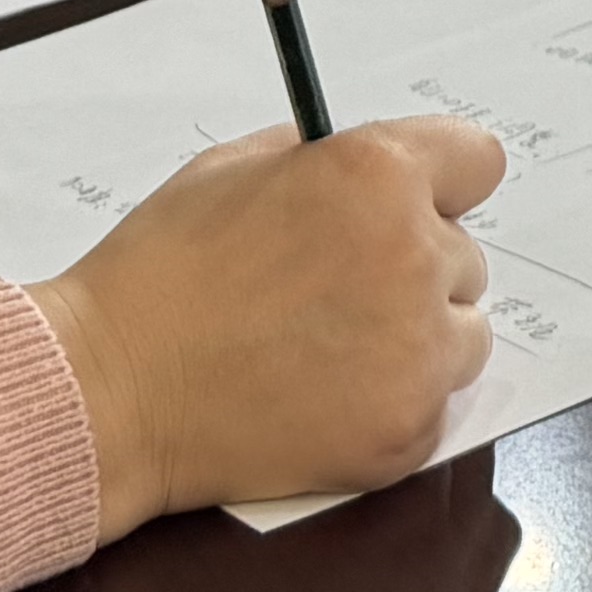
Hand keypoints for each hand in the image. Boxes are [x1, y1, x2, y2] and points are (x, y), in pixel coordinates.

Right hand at [29, 117, 506, 536]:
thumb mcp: (235, 168)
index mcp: (377, 175)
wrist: (113, 390)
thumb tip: (375, 172)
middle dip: (412, 269)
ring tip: (328, 349)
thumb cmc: (162, 274)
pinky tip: (321, 397)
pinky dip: (391, 402)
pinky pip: (435, 404)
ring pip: (461, 334)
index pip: (478, 162)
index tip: (413, 206)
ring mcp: (417, 352)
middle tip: (335, 293)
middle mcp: (414, 256)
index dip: (441, 184)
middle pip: (465, 257)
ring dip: (415, 339)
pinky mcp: (407, 430)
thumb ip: (325, 161)